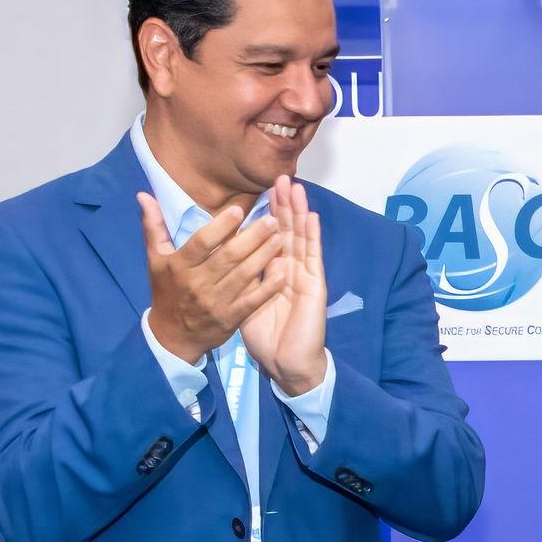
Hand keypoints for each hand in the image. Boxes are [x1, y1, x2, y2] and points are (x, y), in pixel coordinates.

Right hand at [140, 190, 288, 364]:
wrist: (172, 336)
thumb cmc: (166, 291)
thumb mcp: (155, 259)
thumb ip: (153, 226)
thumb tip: (143, 195)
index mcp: (179, 266)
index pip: (201, 243)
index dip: (220, 227)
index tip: (239, 210)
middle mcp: (197, 283)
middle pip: (228, 257)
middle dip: (253, 237)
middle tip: (272, 220)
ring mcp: (215, 302)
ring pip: (244, 275)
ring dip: (264, 256)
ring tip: (281, 237)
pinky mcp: (230, 318)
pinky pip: (252, 300)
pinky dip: (268, 287)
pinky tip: (283, 271)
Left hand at [243, 177, 331, 397]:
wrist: (286, 364)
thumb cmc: (267, 338)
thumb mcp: (245, 302)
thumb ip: (240, 278)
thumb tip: (226, 256)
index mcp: (274, 272)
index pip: (271, 237)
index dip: (268, 214)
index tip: (263, 190)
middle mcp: (291, 269)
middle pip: (287, 231)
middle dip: (284, 204)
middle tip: (281, 177)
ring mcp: (304, 275)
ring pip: (301, 237)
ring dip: (298, 211)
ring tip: (295, 186)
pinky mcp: (315, 286)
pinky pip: (312, 257)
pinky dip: (312, 236)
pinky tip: (311, 216)